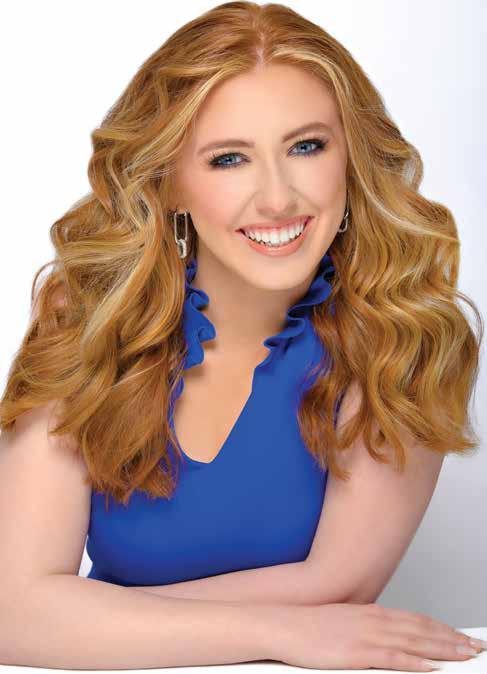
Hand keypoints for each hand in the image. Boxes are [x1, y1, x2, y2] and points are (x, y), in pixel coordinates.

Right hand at [270, 602, 480, 670]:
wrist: (282, 623)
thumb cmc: (307, 626)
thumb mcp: (342, 623)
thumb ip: (365, 629)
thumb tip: (383, 638)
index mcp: (371, 612)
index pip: (416, 620)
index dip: (441, 628)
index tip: (460, 636)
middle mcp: (374, 620)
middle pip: (422, 629)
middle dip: (452, 639)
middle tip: (476, 646)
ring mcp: (367, 636)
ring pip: (416, 642)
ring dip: (444, 649)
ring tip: (466, 655)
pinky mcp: (357, 653)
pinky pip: (394, 658)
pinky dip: (417, 663)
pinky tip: (433, 667)